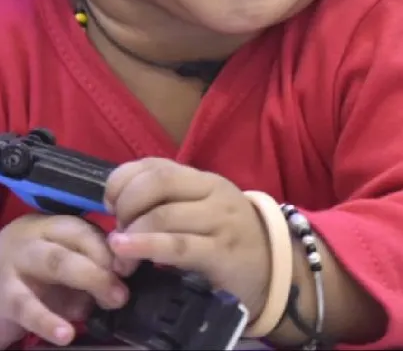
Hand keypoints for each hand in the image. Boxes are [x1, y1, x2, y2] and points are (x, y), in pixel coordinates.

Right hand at [0, 213, 128, 347]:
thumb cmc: (28, 279)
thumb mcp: (57, 271)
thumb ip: (85, 271)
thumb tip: (120, 285)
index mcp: (52, 227)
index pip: (86, 228)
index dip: (111, 248)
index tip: (131, 268)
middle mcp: (35, 237)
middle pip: (76, 238)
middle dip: (106, 262)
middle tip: (123, 291)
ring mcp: (17, 262)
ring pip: (57, 261)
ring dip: (90, 278)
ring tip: (111, 301)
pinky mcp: (3, 295)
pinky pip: (27, 306)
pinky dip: (48, 321)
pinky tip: (66, 333)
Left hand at [105, 158, 270, 322]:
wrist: (277, 269)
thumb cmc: (227, 238)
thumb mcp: (200, 210)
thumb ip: (166, 201)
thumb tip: (118, 206)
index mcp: (201, 178)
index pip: (154, 164)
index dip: (122, 180)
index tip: (109, 204)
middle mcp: (212, 192)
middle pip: (157, 182)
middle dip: (126, 204)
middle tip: (115, 231)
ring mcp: (219, 221)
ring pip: (164, 214)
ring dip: (132, 232)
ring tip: (118, 252)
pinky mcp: (222, 253)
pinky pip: (179, 246)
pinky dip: (147, 247)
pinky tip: (128, 253)